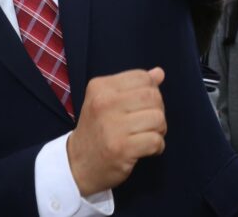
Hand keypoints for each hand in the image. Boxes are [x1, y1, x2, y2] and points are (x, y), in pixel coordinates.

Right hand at [66, 68, 166, 195]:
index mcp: (101, 87)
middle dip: (158, 110)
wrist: (78, 163)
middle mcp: (104, 102)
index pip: (142, 77)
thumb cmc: (97, 130)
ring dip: (159, 130)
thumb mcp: (107, 101)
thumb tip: (159, 73)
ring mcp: (112, 126)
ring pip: (158, 118)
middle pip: (153, 96)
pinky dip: (158, 147)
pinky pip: (155, 140)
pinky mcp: (121, 148)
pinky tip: (146, 149)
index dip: (151, 91)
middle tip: (148, 123)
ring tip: (147, 136)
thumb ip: (132, 86)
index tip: (143, 106)